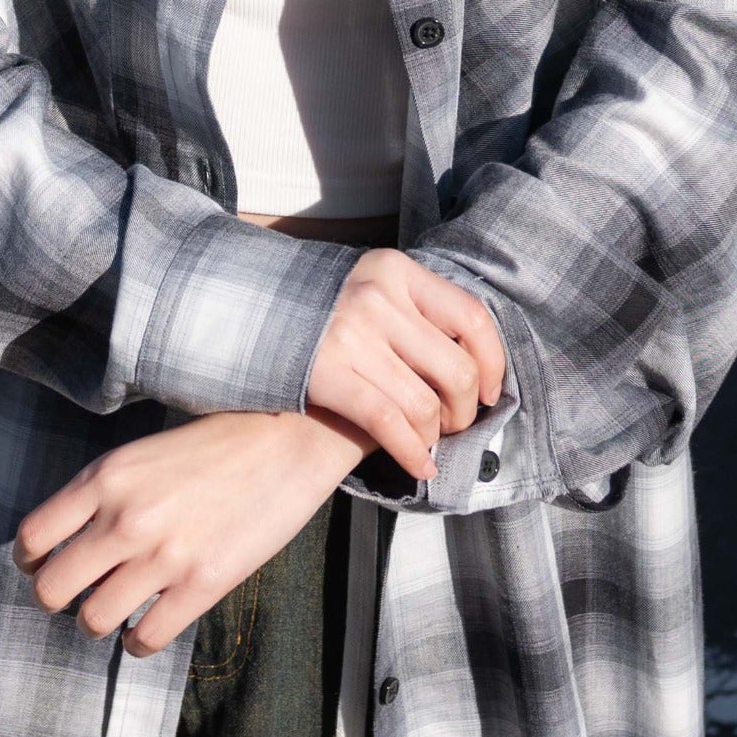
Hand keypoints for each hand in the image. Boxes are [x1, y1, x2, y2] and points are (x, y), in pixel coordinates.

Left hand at [11, 408, 371, 656]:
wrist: (290, 436)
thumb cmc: (219, 441)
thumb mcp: (144, 452)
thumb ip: (106, 492)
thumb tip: (75, 541)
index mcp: (105, 477)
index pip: (32, 538)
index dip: (32, 562)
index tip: (46, 566)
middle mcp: (124, 518)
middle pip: (50, 590)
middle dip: (58, 599)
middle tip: (79, 595)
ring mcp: (163, 555)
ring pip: (92, 621)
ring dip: (99, 622)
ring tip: (116, 612)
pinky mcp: (203, 585)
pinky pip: (144, 639)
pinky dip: (138, 642)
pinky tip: (149, 626)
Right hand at [305, 249, 506, 480]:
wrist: (243, 314)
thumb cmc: (320, 311)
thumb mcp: (370, 287)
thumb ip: (415, 313)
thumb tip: (474, 368)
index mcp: (396, 270)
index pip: (472, 317)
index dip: (493, 363)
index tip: (491, 391)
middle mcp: (378, 297)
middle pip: (457, 369)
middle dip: (464, 409)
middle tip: (453, 422)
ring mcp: (351, 335)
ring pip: (425, 405)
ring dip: (434, 433)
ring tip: (427, 439)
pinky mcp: (328, 373)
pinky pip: (389, 424)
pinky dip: (412, 453)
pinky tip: (420, 466)